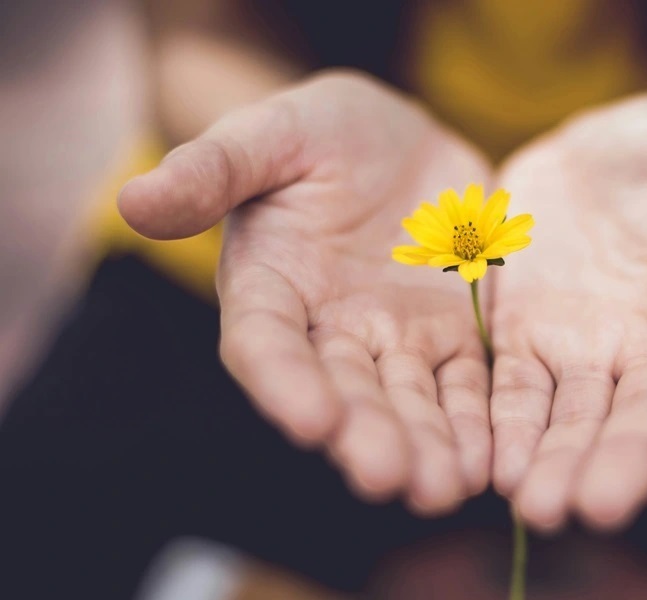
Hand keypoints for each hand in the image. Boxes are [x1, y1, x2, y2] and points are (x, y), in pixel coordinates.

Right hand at [119, 72, 493, 514]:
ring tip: (446, 488)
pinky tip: (493, 460)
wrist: (397, 139)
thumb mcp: (270, 134)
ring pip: (410, 401)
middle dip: (366, 436)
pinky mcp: (453, 335)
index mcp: (271, 288)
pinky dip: (478, 422)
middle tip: (390, 478)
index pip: (267, 345)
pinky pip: (467, 384)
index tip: (312, 421)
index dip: (285, 383)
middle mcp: (329, 330)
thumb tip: (133, 199)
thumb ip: (213, 168)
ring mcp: (395, 339)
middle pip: (345, 392)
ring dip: (427, 446)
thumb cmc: (319, 132)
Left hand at [489, 93, 646, 530]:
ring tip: (540, 507)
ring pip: (576, 415)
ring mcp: (588, 349)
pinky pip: (515, 390)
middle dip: (622, 459)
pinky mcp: (527, 341)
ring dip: (559, 461)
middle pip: (641, 411)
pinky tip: (493, 467)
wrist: (593, 152)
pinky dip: (506, 427)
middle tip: (600, 507)